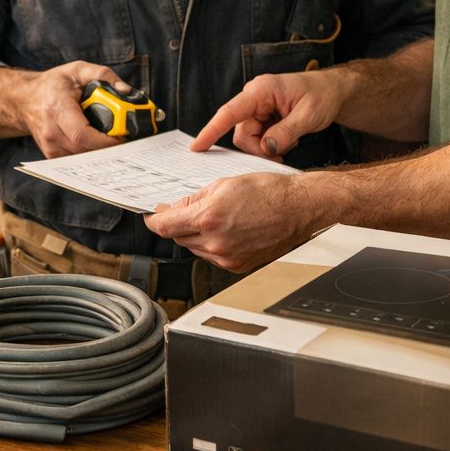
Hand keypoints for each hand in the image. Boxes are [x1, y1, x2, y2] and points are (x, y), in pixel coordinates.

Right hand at [0, 61, 129, 157]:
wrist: (24, 99)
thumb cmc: (52, 85)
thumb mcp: (78, 70)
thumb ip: (103, 75)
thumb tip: (126, 91)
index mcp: (57, 108)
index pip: (81, 133)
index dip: (103, 141)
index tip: (121, 138)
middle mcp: (50, 130)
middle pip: (84, 149)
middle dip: (107, 148)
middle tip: (123, 140)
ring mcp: (49, 145)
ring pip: (82, 158)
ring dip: (99, 152)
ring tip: (111, 140)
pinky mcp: (51, 154)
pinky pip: (76, 160)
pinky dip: (89, 154)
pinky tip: (97, 144)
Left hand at [143, 172, 315, 273]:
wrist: (298, 209)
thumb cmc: (269, 192)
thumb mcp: (223, 184)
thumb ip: (192, 199)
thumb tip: (172, 208)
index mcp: (208, 218)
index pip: (164, 226)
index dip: (152, 220)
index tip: (150, 215)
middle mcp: (215, 243)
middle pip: (178, 237)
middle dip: (177, 224)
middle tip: (185, 211)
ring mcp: (227, 257)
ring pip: (194, 247)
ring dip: (194, 234)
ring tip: (215, 217)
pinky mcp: (237, 266)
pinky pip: (212, 256)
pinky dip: (211, 244)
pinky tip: (225, 230)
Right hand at [191, 69, 346, 159]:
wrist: (333, 91)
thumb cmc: (323, 95)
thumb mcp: (309, 115)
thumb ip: (287, 132)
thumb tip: (267, 149)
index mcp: (261, 91)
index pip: (229, 113)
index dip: (211, 131)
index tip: (196, 147)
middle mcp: (254, 98)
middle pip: (241, 133)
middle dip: (259, 148)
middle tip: (283, 153)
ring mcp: (257, 108)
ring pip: (249, 139)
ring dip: (267, 147)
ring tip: (290, 143)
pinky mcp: (262, 117)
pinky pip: (258, 138)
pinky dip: (271, 144)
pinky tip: (287, 140)